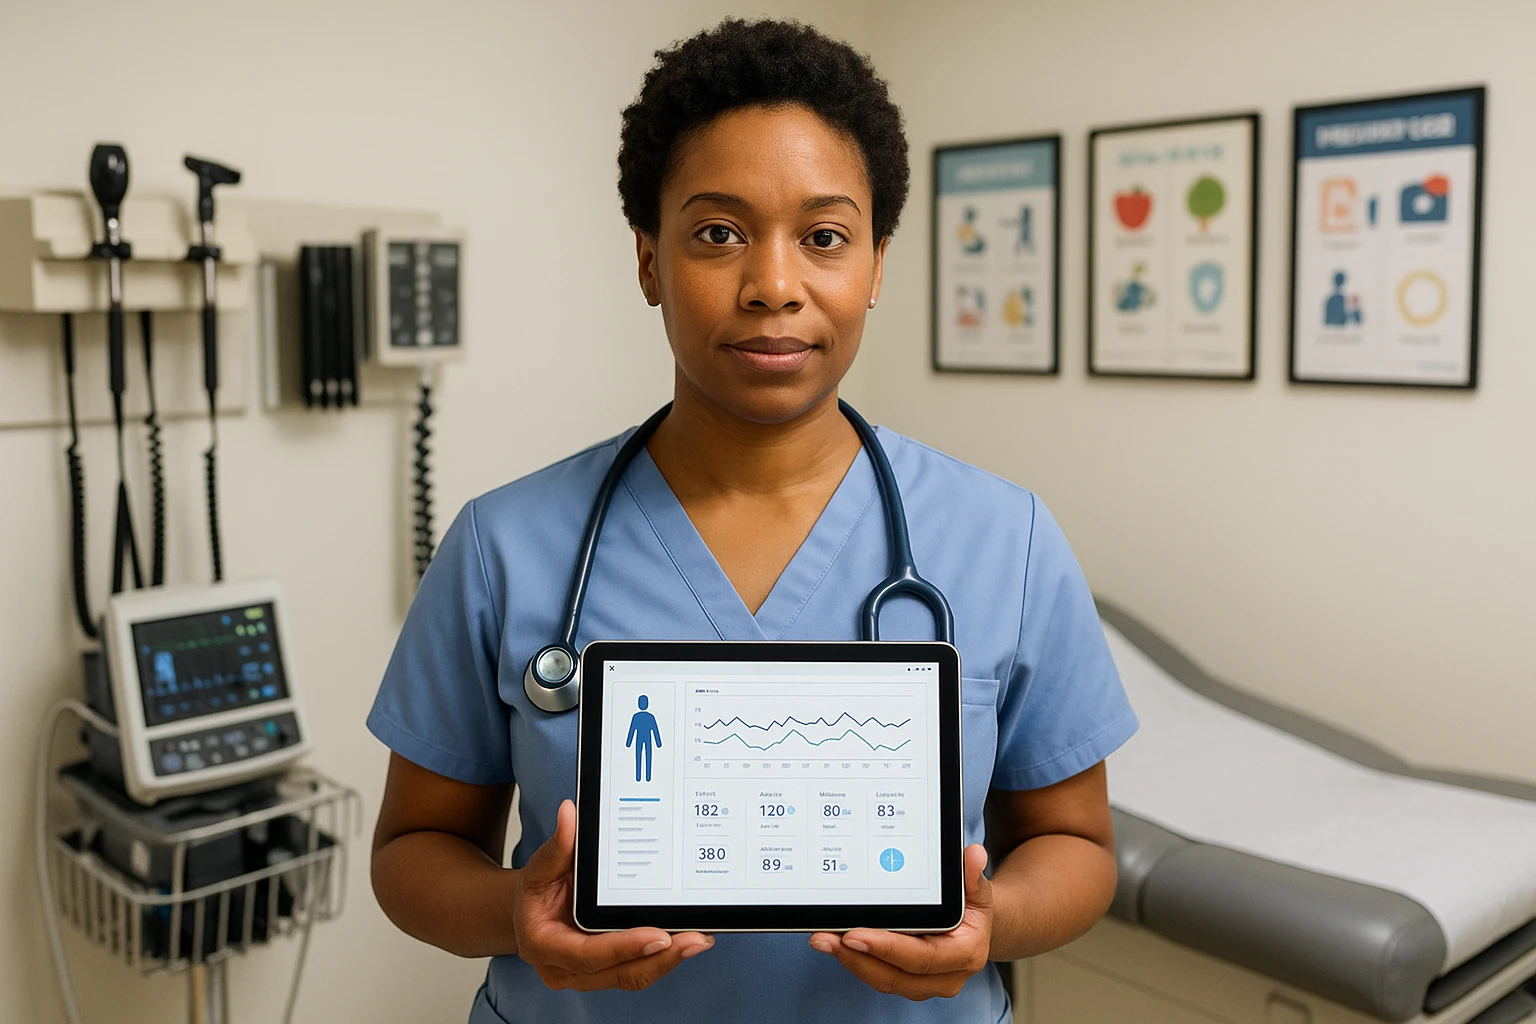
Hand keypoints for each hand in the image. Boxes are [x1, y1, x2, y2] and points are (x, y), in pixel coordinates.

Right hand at [513, 799, 712, 989]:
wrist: (532, 911)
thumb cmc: (536, 892)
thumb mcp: (540, 867)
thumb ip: (557, 846)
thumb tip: (570, 813)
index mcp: (544, 946)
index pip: (588, 955)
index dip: (625, 948)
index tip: (660, 936)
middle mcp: (565, 969)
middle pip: (619, 973)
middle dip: (661, 959)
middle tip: (695, 940)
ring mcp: (587, 976)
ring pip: (633, 976)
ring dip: (668, 961)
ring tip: (700, 939)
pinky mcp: (608, 971)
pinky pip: (638, 969)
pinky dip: (662, 957)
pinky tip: (687, 939)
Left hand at [810, 844, 992, 999]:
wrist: (976, 930)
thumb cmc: (973, 909)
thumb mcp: (978, 890)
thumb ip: (972, 876)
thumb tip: (973, 854)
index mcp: (963, 955)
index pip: (920, 958)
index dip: (885, 948)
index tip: (854, 933)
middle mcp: (944, 977)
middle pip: (893, 976)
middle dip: (855, 957)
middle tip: (824, 937)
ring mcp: (923, 983)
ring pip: (880, 978)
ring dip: (848, 959)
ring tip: (821, 938)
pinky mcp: (904, 979)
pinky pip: (875, 973)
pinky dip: (853, 958)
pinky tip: (833, 941)